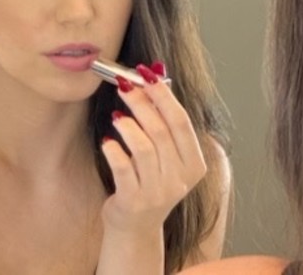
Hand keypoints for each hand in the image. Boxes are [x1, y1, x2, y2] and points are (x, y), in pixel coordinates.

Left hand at [100, 61, 206, 235]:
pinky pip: (122, 167)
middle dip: (141, 104)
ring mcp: (158, 192)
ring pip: (143, 147)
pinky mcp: (134, 200)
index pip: (181, 122)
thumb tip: (155, 76)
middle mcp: (180, 179)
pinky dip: (113, 150)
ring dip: (127, 125)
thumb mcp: (166, 156)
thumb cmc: (149, 182)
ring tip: (117, 116)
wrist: (135, 227)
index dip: (164, 96)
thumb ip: (164, 122)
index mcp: (194, 164)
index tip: (147, 76)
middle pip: (161, 131)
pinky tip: (108, 142)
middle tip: (124, 86)